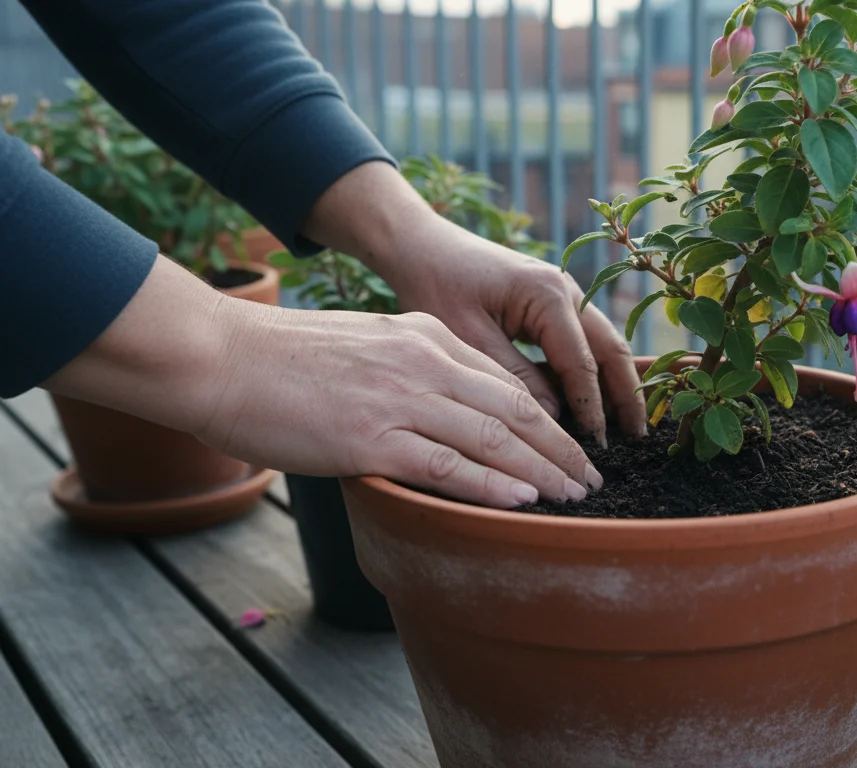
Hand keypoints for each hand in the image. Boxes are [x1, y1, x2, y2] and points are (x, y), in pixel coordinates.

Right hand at [46, 257, 601, 508]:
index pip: (506, 382)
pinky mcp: (371, 437)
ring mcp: (400, 399)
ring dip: (543, 471)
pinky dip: (493, 485)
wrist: (219, 358)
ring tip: (575, 497)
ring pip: (494, 438)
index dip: (547, 418)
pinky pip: (448, 465)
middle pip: (516, 409)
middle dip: (562, 448)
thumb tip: (438, 412)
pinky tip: (524, 501)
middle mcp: (424, 362)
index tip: (571, 446)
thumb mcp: (364, 346)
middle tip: (593, 479)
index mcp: (424, 336)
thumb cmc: (281, 360)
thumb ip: (408, 371)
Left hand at [301, 162, 645, 444]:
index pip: (581, 363)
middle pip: (611, 350)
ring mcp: (566, 293)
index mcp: (547, 295)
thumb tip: (550, 419)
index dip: (591, 408)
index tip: (596, 447)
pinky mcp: (554, 302)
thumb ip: (512, 377)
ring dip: (620, 384)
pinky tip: (601, 402)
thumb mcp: (467, 337)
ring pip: (606, 344)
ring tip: (631, 427)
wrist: (420, 246)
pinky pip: (587, 340)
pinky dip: (599, 371)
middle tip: (638, 440)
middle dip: (628, 395)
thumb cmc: (436, 285)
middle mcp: (567, 290)